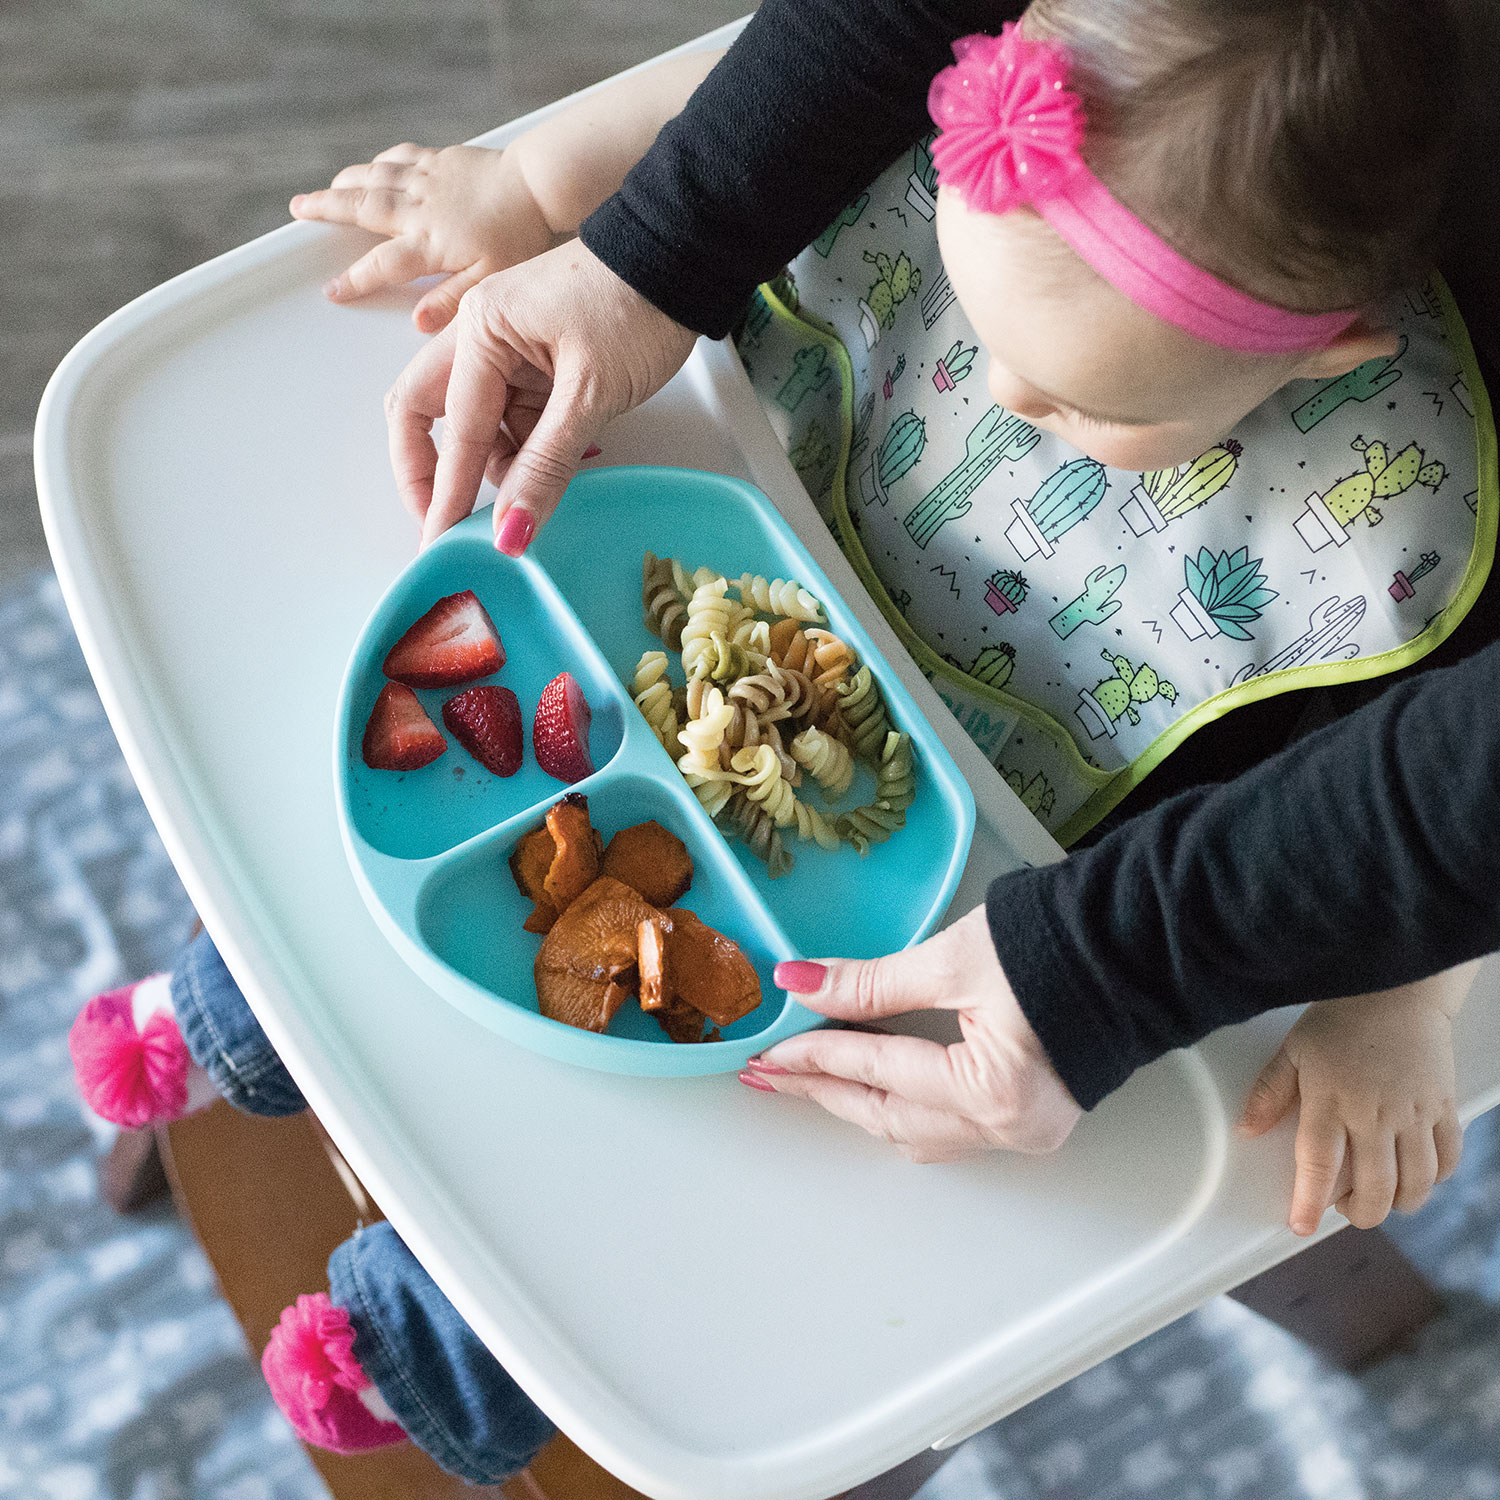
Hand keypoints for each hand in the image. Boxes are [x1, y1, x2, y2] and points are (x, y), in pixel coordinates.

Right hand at [290, 144, 555, 332]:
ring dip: (344, 183)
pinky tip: (372, 166)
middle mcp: (420, 207)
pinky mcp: (442, 159)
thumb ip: (451, 301)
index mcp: (430, 242)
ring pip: (374, 177)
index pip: (382, 264)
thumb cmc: (521, 236)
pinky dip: (379, 162)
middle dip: (326, 210)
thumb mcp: (489, 280)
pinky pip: (400, 156)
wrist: (540, 184)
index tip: (332, 291)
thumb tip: (418, 323)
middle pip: (362, 208)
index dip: (355, 279)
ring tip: (323, 190)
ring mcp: (428, 179)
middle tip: (297, 211)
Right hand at [384, 240, 697, 548]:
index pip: (453, 429)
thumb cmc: (637, 305)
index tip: (440, 541)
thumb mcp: (590, 393)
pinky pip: (514, 420)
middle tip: (448, 524)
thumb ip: (546, 465)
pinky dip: (528, 451)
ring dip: (498, 466)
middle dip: (436, 472)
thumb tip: (511, 530)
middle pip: (430, 415)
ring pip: (479, 426)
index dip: (446, 491)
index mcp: (479, 330)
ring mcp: (507, 350)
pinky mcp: (536, 365)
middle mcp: (480, 336)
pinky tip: (556, 469)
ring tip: (535, 495)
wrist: (682, 258)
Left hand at [743, 907, 1081, 1161]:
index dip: (816, 1055)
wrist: (1140, 942)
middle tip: (770, 1075)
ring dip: (860, 1103)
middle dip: (826, 1092)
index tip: (770, 1047)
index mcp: (993, 1092)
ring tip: (808, 1077)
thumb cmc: (1060, 944)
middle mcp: (1010, 1127)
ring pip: (917, 1132)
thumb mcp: (952, 959)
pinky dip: (902, 1105)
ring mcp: (1025, 1131)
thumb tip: (800, 983)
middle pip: (890, 1118)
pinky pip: (949, 1128)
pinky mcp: (1033, 1117)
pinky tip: (871, 1085)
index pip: (879, 1072)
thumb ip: (870, 982)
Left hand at [1237, 965, 1475, 1235]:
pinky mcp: (1443, 1108)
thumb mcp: (1293, 1050)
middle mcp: (1374, 1114)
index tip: (1299, 1226)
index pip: (1317, 1166)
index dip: (1308, 1203)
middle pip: (1374, 1188)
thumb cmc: (1342, 1020)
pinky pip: (1447, 1159)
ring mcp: (1413, 1114)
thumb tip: (1247, 1130)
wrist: (1396, 989)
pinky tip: (1416, 1176)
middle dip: (1358, 1213)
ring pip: (1415, 1184)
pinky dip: (1435, 1179)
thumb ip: (1270, 1093)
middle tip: (1345, 1211)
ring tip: (1381, 1198)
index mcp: (1330, 1100)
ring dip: (1398, 1203)